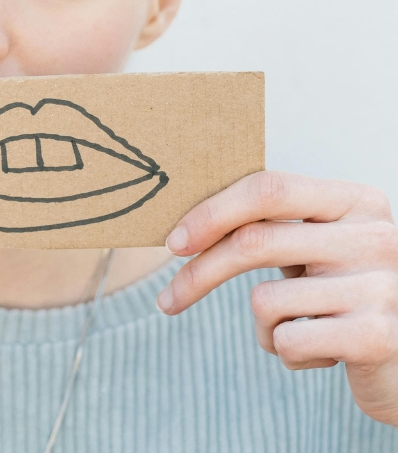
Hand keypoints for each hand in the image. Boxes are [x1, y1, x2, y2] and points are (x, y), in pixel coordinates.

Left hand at [156, 171, 397, 426]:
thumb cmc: (346, 294)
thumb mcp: (319, 247)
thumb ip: (272, 225)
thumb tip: (185, 227)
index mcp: (355, 201)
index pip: (268, 190)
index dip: (212, 213)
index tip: (174, 242)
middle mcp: (374, 235)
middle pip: (255, 241)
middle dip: (199, 273)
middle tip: (167, 299)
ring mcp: (380, 285)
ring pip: (266, 300)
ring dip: (264, 325)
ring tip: (300, 328)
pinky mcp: (377, 336)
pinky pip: (288, 342)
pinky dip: (286, 353)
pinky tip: (322, 353)